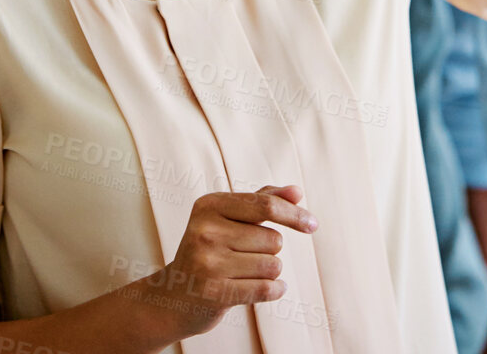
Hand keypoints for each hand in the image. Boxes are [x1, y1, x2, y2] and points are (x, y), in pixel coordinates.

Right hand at [155, 184, 318, 335]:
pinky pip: (266, 288)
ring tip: (243, 274)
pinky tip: (264, 288)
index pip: (265, 205)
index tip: (313, 225)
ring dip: (268, 272)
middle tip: (241, 258)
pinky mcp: (213, 292)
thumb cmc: (209, 251)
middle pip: (273, 239)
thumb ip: (262, 201)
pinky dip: (274, 290)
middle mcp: (205, 230)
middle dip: (268, 251)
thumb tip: (297, 191)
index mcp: (209, 205)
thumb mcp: (227, 219)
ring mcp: (207, 262)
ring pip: (273, 264)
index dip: (294, 214)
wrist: (173, 295)